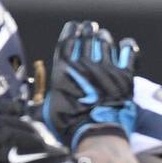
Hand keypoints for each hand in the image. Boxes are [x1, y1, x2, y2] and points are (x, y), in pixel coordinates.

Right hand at [42, 21, 139, 149]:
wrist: (97, 135)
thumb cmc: (70, 127)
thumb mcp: (49, 112)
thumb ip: (43, 101)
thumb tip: (33, 106)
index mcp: (64, 70)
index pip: (67, 40)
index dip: (72, 30)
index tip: (75, 27)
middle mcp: (84, 65)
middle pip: (87, 37)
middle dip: (88, 30)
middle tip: (90, 29)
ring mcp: (106, 69)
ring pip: (106, 42)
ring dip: (104, 38)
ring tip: (103, 38)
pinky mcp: (125, 76)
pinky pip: (129, 52)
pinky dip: (127, 46)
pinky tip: (125, 46)